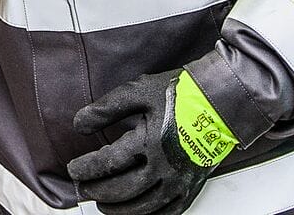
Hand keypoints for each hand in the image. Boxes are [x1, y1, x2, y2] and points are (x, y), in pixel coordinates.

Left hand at [67, 69, 232, 214]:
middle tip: (83, 188)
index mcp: (148, 141)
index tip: (74, 169)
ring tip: (102, 204)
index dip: (87, 169)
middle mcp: (164, 167)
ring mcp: (178, 181)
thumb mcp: (138, 91)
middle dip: (97, 191)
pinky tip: (134, 212)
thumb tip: (79, 124)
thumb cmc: (180, 94)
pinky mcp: (190, 189)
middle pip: (122, 190)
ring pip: (143, 208)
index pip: (108, 163)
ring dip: (118, 210)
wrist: (220, 104)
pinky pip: (167, 214)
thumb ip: (106, 108)